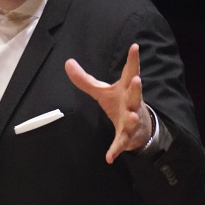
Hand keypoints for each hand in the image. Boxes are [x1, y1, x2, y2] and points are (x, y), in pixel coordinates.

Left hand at [65, 44, 152, 163]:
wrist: (137, 128)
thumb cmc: (119, 104)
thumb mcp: (101, 91)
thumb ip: (84, 79)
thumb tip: (67, 62)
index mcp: (125, 89)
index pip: (130, 71)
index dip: (132, 59)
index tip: (134, 46)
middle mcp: (131, 103)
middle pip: (135, 95)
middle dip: (136, 88)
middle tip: (137, 79)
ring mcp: (131, 120)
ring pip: (133, 119)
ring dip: (132, 118)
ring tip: (132, 116)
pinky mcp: (127, 136)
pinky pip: (121, 143)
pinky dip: (115, 150)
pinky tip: (109, 157)